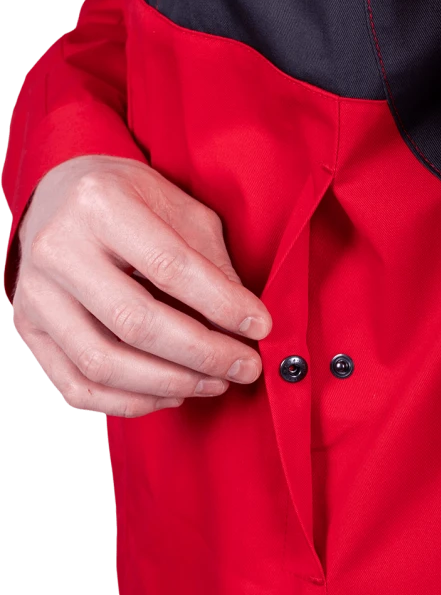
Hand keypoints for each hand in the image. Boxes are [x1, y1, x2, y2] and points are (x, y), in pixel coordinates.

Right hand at [11, 154, 271, 416]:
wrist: (59, 192)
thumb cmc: (129, 199)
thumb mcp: (178, 207)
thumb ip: (209, 262)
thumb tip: (245, 323)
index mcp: (99, 202)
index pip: (170, 267)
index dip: (222, 305)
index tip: (260, 327)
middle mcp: (57, 247)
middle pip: (136, 323)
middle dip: (203, 355)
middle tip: (245, 367)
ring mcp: (34, 293)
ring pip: (104, 363)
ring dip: (171, 384)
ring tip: (214, 383)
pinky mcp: (27, 328)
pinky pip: (76, 387)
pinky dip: (129, 402)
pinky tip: (171, 394)